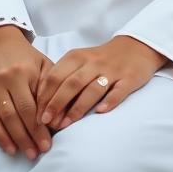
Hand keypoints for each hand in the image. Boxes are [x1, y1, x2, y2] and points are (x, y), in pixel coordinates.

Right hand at [0, 25, 52, 159]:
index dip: (42, 125)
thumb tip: (58, 113)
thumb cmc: (25, 57)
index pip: (35, 104)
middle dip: (31, 136)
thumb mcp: (42, 64)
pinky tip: (9, 148)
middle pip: (21, 114)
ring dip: (17, 139)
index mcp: (26, 71)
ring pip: (5, 119)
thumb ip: (50, 85)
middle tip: (40, 152)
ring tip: (28, 153)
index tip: (49, 141)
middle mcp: (8, 79)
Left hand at [36, 36, 166, 130]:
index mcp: (78, 57)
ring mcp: (112, 71)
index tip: (37, 115)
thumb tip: (43, 107)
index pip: (56, 76)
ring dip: (78, 107)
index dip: (45, 96)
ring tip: (67, 124)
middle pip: (72, 83)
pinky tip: (100, 111)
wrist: (135, 48)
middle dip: (57, 103)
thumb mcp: (79, 62)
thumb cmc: (100, 60)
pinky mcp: (129, 78)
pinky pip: (118, 90)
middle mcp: (94, 62)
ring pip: (93, 88)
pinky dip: (109, 101)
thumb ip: (63, 79)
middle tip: (47, 123)